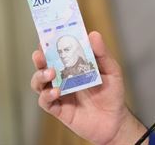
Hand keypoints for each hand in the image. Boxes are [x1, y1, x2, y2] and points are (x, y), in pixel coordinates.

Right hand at [31, 31, 147, 144]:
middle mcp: (63, 78)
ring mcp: (59, 93)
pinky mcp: (58, 109)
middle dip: (40, 58)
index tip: (46, 34)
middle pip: (44, 66)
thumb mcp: (111, 70)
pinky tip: (57, 91)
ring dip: (40, 75)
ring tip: (51, 72)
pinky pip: (45, 101)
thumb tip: (93, 35)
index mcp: (74, 66)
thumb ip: (101, 54)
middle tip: (40, 53)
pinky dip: (47, 95)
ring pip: (39, 82)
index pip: (59, 52)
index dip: (50, 43)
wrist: (114, 120)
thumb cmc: (112, 93)